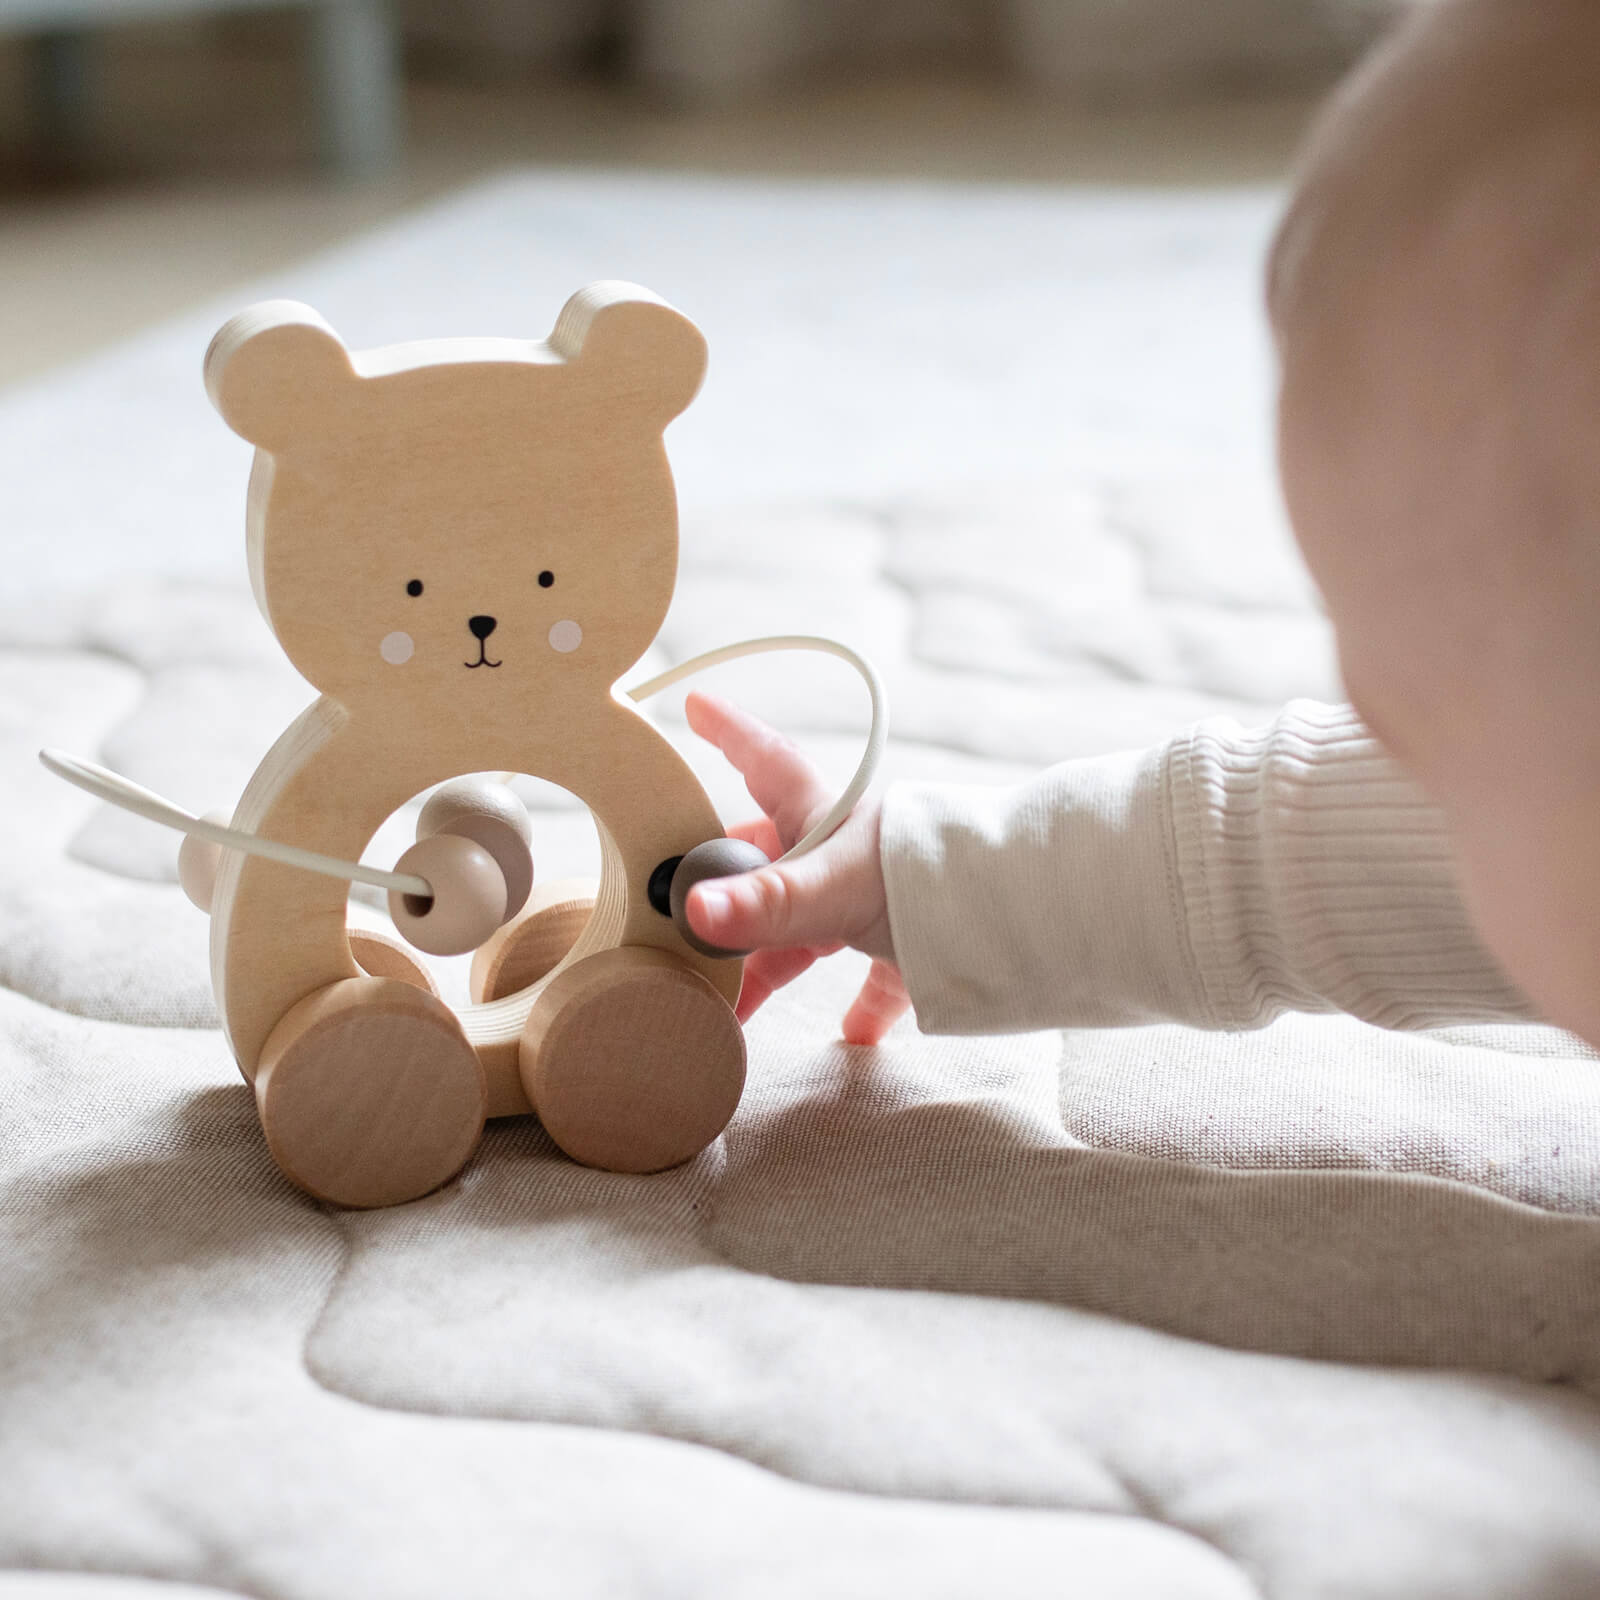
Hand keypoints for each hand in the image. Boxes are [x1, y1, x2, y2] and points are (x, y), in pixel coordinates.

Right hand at [682, 690, 909, 1045]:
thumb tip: (696, 912)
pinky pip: (873, 976)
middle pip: (766, 859)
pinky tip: (850, 1035)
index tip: (696, 702)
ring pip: (803, 927)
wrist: (1013, 916)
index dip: (728, 730)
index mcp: (820, 815)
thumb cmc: (924, 876)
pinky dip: (860, 1005)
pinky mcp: (908, 943)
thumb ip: (764, 906)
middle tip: (679, 913)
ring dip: (768, 965)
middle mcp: (841, 850)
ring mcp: (874, 897)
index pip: (762, 759)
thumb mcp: (832, 888)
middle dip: (724, 888)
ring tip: (732, 1003)